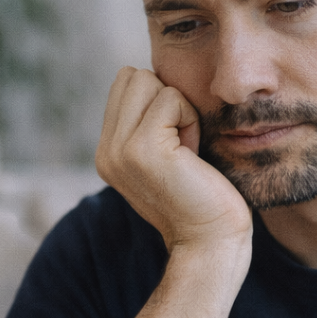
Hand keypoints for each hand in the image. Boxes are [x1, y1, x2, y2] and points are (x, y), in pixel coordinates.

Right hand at [95, 67, 251, 253]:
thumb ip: (149, 122)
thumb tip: (155, 79)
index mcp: (108, 152)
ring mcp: (119, 150)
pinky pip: (171, 99)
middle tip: (182, 145)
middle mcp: (106, 151)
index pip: (125, 83)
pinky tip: (193, 155)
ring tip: (186, 151)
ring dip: (178, 109)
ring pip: (148, 81)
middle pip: (132, 76)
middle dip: (166, 100)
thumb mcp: (165, 155)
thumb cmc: (202, 196)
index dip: (159, 102)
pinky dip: (190, 120)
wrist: (211, 241)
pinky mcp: (142, 149)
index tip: (175, 143)